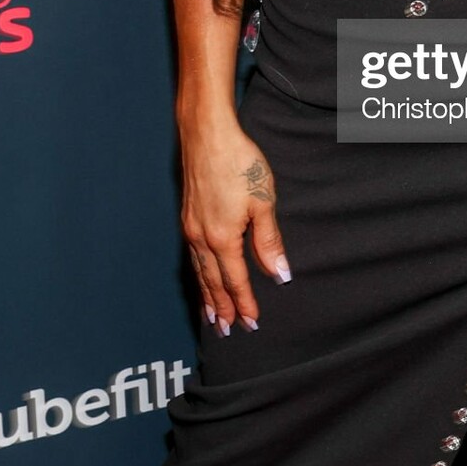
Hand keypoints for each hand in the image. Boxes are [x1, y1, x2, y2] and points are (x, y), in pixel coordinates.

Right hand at [178, 118, 291, 334]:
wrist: (206, 134)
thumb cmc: (238, 162)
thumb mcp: (263, 200)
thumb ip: (269, 241)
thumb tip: (279, 274)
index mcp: (222, 238)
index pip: (236, 281)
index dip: (245, 303)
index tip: (252, 323)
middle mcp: (201, 238)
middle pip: (213, 283)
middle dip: (221, 308)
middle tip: (227, 331)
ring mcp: (190, 227)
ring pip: (198, 271)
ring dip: (206, 296)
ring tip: (211, 316)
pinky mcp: (187, 216)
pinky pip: (192, 256)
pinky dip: (197, 274)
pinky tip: (200, 276)